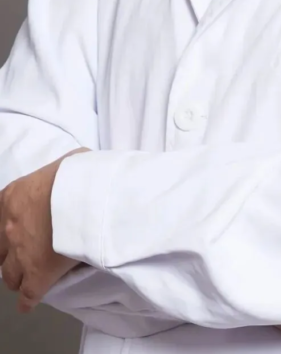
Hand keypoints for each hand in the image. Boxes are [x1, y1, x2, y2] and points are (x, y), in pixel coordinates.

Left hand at [0, 147, 90, 313]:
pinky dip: (28, 300)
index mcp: (11, 197)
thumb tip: (68, 174)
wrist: (85, 196)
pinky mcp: (37, 275)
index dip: (7, 228)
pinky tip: (28, 304)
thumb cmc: (78, 174)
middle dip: (8, 255)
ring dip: (16, 276)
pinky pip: (28, 295)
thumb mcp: (63, 164)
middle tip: (20, 256)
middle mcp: (8, 227)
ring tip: (25, 278)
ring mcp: (20, 254)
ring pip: (9, 275)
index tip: (13, 233)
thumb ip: (55, 174)